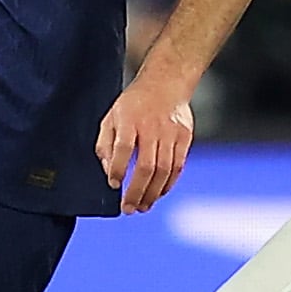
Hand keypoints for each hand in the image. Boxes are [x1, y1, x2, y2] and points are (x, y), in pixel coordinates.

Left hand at [96, 71, 194, 211]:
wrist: (166, 83)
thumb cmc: (134, 104)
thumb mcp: (112, 117)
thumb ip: (105, 144)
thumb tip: (109, 173)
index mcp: (130, 119)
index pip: (123, 147)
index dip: (117, 169)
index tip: (114, 185)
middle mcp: (152, 126)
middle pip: (146, 165)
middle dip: (137, 191)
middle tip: (129, 209)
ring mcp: (171, 132)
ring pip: (164, 170)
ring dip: (153, 193)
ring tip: (143, 207)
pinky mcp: (185, 137)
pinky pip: (178, 166)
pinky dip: (168, 184)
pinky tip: (158, 194)